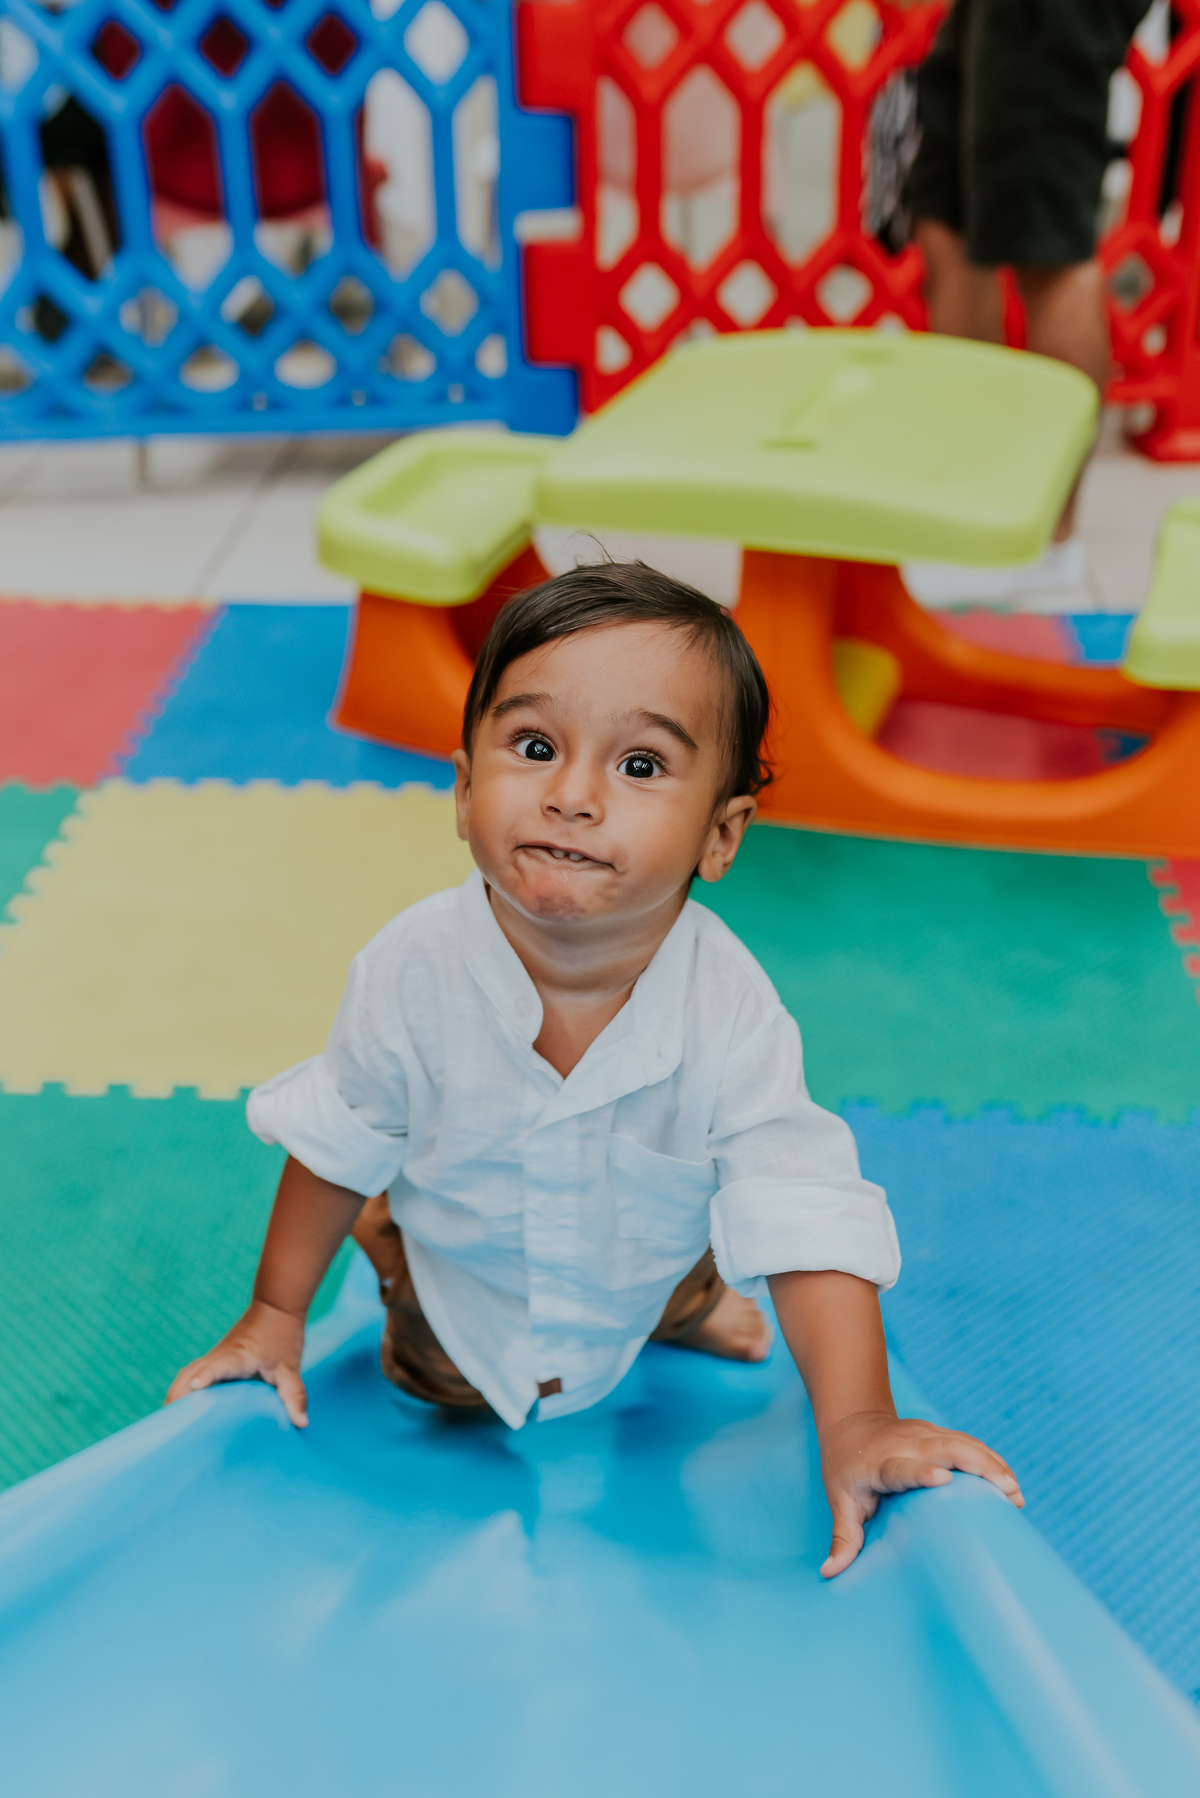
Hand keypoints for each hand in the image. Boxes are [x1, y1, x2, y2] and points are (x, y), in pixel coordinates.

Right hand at [165, 1299, 308, 1427]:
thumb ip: (294, 1394)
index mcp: (238, 1356)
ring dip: (176, 1397)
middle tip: (167, 1428)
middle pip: (189, 1376)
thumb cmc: (282, 1337)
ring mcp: (214, 1359)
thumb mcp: (291, 1367)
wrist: (275, 1307)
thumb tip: (301, 1423)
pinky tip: (180, 1414)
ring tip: (167, 1427)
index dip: (208, 1376)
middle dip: (177, 1399)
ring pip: (186, 1377)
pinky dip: (183, 1393)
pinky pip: (192, 1377)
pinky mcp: (214, 1362)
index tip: (196, 1386)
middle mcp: (219, 1357)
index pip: (220, 1366)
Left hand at [818, 1409, 1023, 1577]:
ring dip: (991, 1464)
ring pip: (963, 1442)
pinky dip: (990, 1459)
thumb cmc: (845, 1467)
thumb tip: (828, 1573)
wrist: (851, 1422)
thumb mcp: (840, 1499)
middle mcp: (906, 1443)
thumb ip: (843, 1537)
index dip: (921, 1471)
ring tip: (1016, 1493)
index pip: (903, 1466)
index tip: (942, 1479)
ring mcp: (924, 1433)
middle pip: (946, 1448)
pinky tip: (1010, 1481)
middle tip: (1008, 1492)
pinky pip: (968, 1443)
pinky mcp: (937, 1432)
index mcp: (881, 1463)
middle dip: (978, 1466)